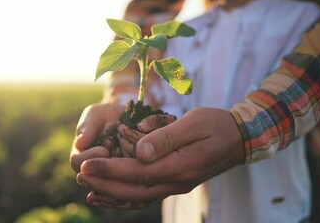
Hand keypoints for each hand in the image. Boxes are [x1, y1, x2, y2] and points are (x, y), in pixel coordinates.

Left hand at [77, 107, 244, 208]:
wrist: (239, 139)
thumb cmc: (217, 126)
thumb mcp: (193, 123)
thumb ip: (166, 137)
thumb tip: (138, 152)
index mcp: (179, 166)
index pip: (138, 172)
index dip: (110, 170)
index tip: (87, 164)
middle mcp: (176, 181)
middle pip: (134, 190)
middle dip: (104, 184)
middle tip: (80, 174)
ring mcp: (176, 185)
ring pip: (138, 196)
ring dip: (111, 192)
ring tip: (88, 185)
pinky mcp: (175, 182)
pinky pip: (146, 194)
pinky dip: (125, 196)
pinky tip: (111, 193)